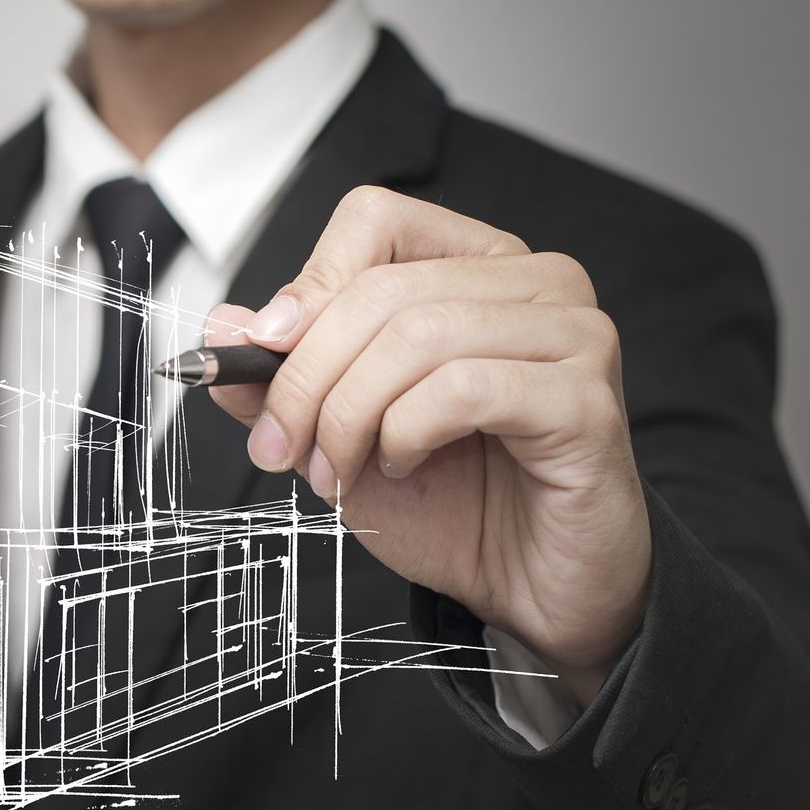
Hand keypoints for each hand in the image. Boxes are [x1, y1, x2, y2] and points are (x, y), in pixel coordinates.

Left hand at [206, 187, 651, 705]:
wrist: (534, 590)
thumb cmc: (456, 504)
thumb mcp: (342, 435)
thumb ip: (284, 380)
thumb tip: (224, 326)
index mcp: (479, 266)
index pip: (375, 219)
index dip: (305, 289)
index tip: (260, 360)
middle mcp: (538, 283)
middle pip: (383, 288)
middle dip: (308, 376)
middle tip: (283, 450)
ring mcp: (573, 335)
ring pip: (417, 334)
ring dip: (349, 414)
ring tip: (336, 473)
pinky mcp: (586, 400)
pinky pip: (463, 388)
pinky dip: (405, 433)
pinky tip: (402, 466)